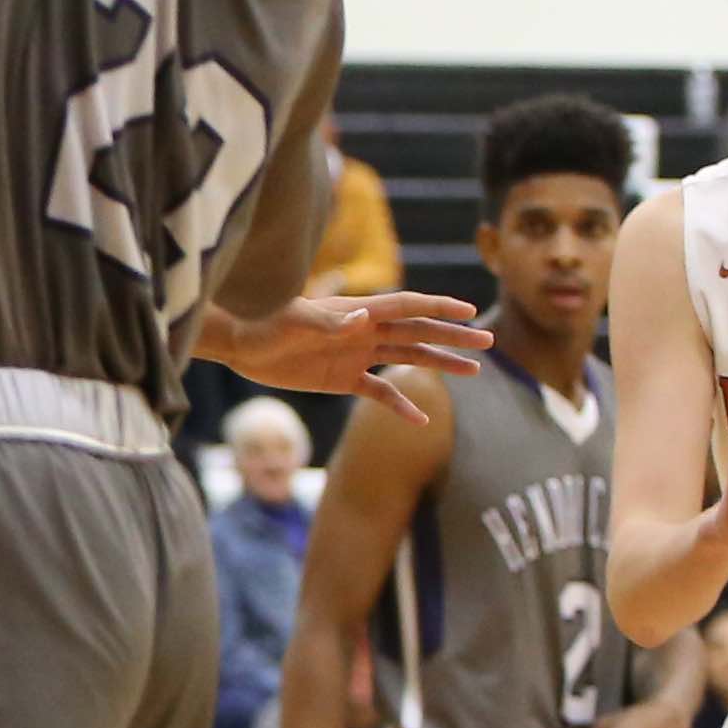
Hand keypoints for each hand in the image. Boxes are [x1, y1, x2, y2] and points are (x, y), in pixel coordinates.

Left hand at [212, 283, 488, 406]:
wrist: (239, 342)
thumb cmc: (262, 322)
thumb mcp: (293, 321)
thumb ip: (328, 322)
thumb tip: (360, 319)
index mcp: (357, 312)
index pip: (407, 306)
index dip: (438, 307)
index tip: (468, 310)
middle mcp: (364, 330)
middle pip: (418, 332)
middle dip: (453, 336)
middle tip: (488, 342)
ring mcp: (357, 355)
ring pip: (408, 358)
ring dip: (440, 363)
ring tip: (474, 371)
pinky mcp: (343, 379)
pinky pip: (380, 392)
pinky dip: (400, 405)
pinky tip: (422, 421)